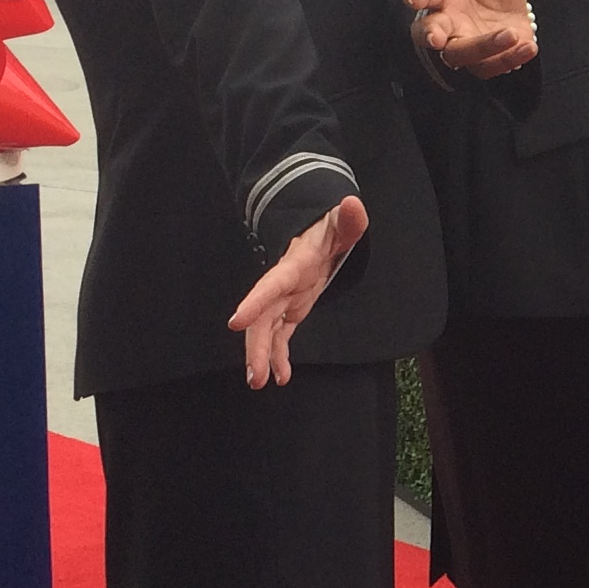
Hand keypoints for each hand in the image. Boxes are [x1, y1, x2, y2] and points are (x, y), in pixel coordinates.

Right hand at [228, 193, 366, 386]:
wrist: (320, 233)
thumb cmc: (331, 228)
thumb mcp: (343, 223)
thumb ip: (349, 219)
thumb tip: (352, 205)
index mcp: (293, 266)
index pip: (271, 285)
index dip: (254, 302)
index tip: (236, 321)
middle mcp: (283, 286)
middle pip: (263, 319)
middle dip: (256, 346)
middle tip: (254, 375)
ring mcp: (284, 300)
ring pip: (266, 331)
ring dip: (262, 356)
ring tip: (259, 382)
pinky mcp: (290, 310)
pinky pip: (280, 336)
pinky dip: (279, 356)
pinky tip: (280, 377)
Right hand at [403, 0, 538, 75]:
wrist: (513, 10)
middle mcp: (450, 23)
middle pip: (430, 34)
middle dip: (432, 35)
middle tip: (436, 36)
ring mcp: (468, 44)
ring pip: (464, 54)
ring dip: (484, 46)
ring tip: (509, 34)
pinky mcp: (490, 62)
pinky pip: (495, 66)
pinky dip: (511, 58)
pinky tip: (528, 45)